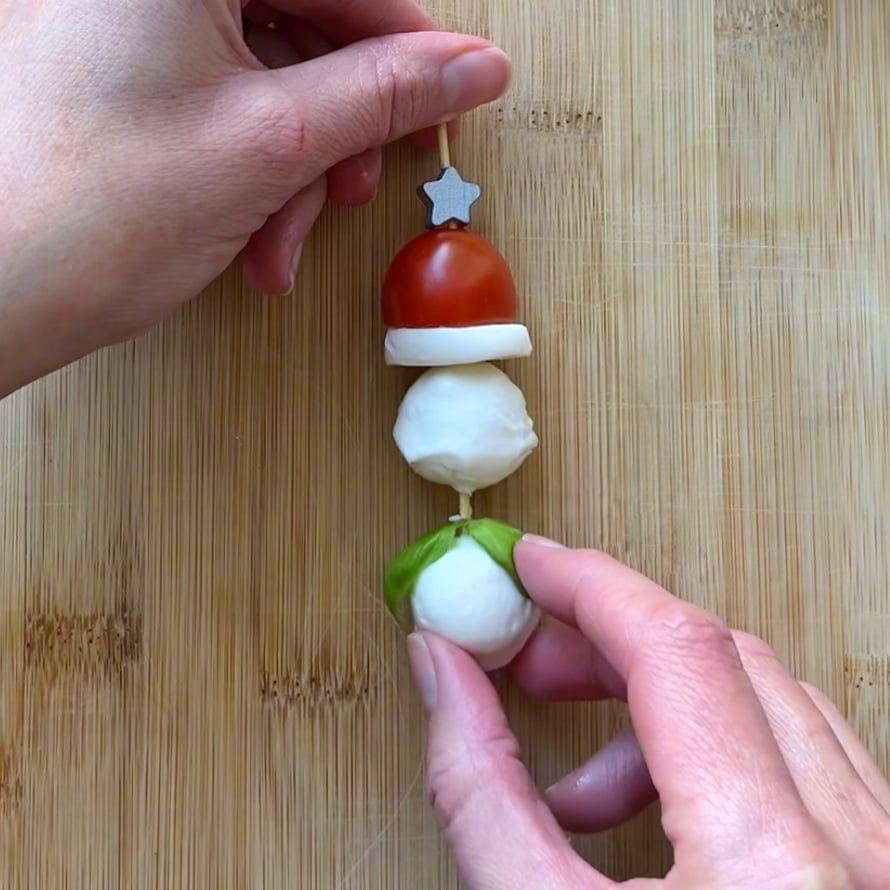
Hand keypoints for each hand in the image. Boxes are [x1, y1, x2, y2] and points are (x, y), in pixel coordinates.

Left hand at [0, 1, 509, 394]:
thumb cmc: (99, 214)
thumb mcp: (274, 144)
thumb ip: (383, 94)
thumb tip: (472, 70)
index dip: (404, 40)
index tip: (449, 92)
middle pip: (299, 26)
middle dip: (339, 126)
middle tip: (363, 184)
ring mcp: (125, 28)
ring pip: (264, 80)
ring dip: (295, 170)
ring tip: (285, 242)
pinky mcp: (120, 79)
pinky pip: (221, 108)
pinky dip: (253, 175)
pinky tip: (254, 238)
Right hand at [407, 537, 889, 887]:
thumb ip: (480, 790)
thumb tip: (440, 674)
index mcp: (776, 874)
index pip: (678, 650)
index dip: (591, 585)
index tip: (530, 564)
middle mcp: (862, 859)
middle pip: (727, 659)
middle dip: (611, 639)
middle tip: (529, 655)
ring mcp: (887, 863)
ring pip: (772, 702)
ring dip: (662, 700)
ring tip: (581, 772)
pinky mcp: (879, 872)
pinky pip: (804, 759)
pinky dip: (714, 749)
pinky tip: (653, 815)